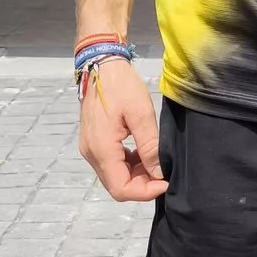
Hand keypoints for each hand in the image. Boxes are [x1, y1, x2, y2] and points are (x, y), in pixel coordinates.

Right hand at [77, 55, 167, 199]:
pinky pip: (112, 164)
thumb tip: (159, 173)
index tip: (165, 181)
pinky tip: (143, 153)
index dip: (144, 192)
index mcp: (101, 149)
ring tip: (156, 161)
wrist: (101, 65)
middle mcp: (91, 153)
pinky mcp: (94, 142)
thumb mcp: (141, 115)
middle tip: (164, 172)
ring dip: (136, 175)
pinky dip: (129, 165)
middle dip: (142, 185)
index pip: (121, 189)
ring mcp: (90, 148)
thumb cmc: (121, 86)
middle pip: (117, 186)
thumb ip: (149, 147)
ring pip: (114, 176)